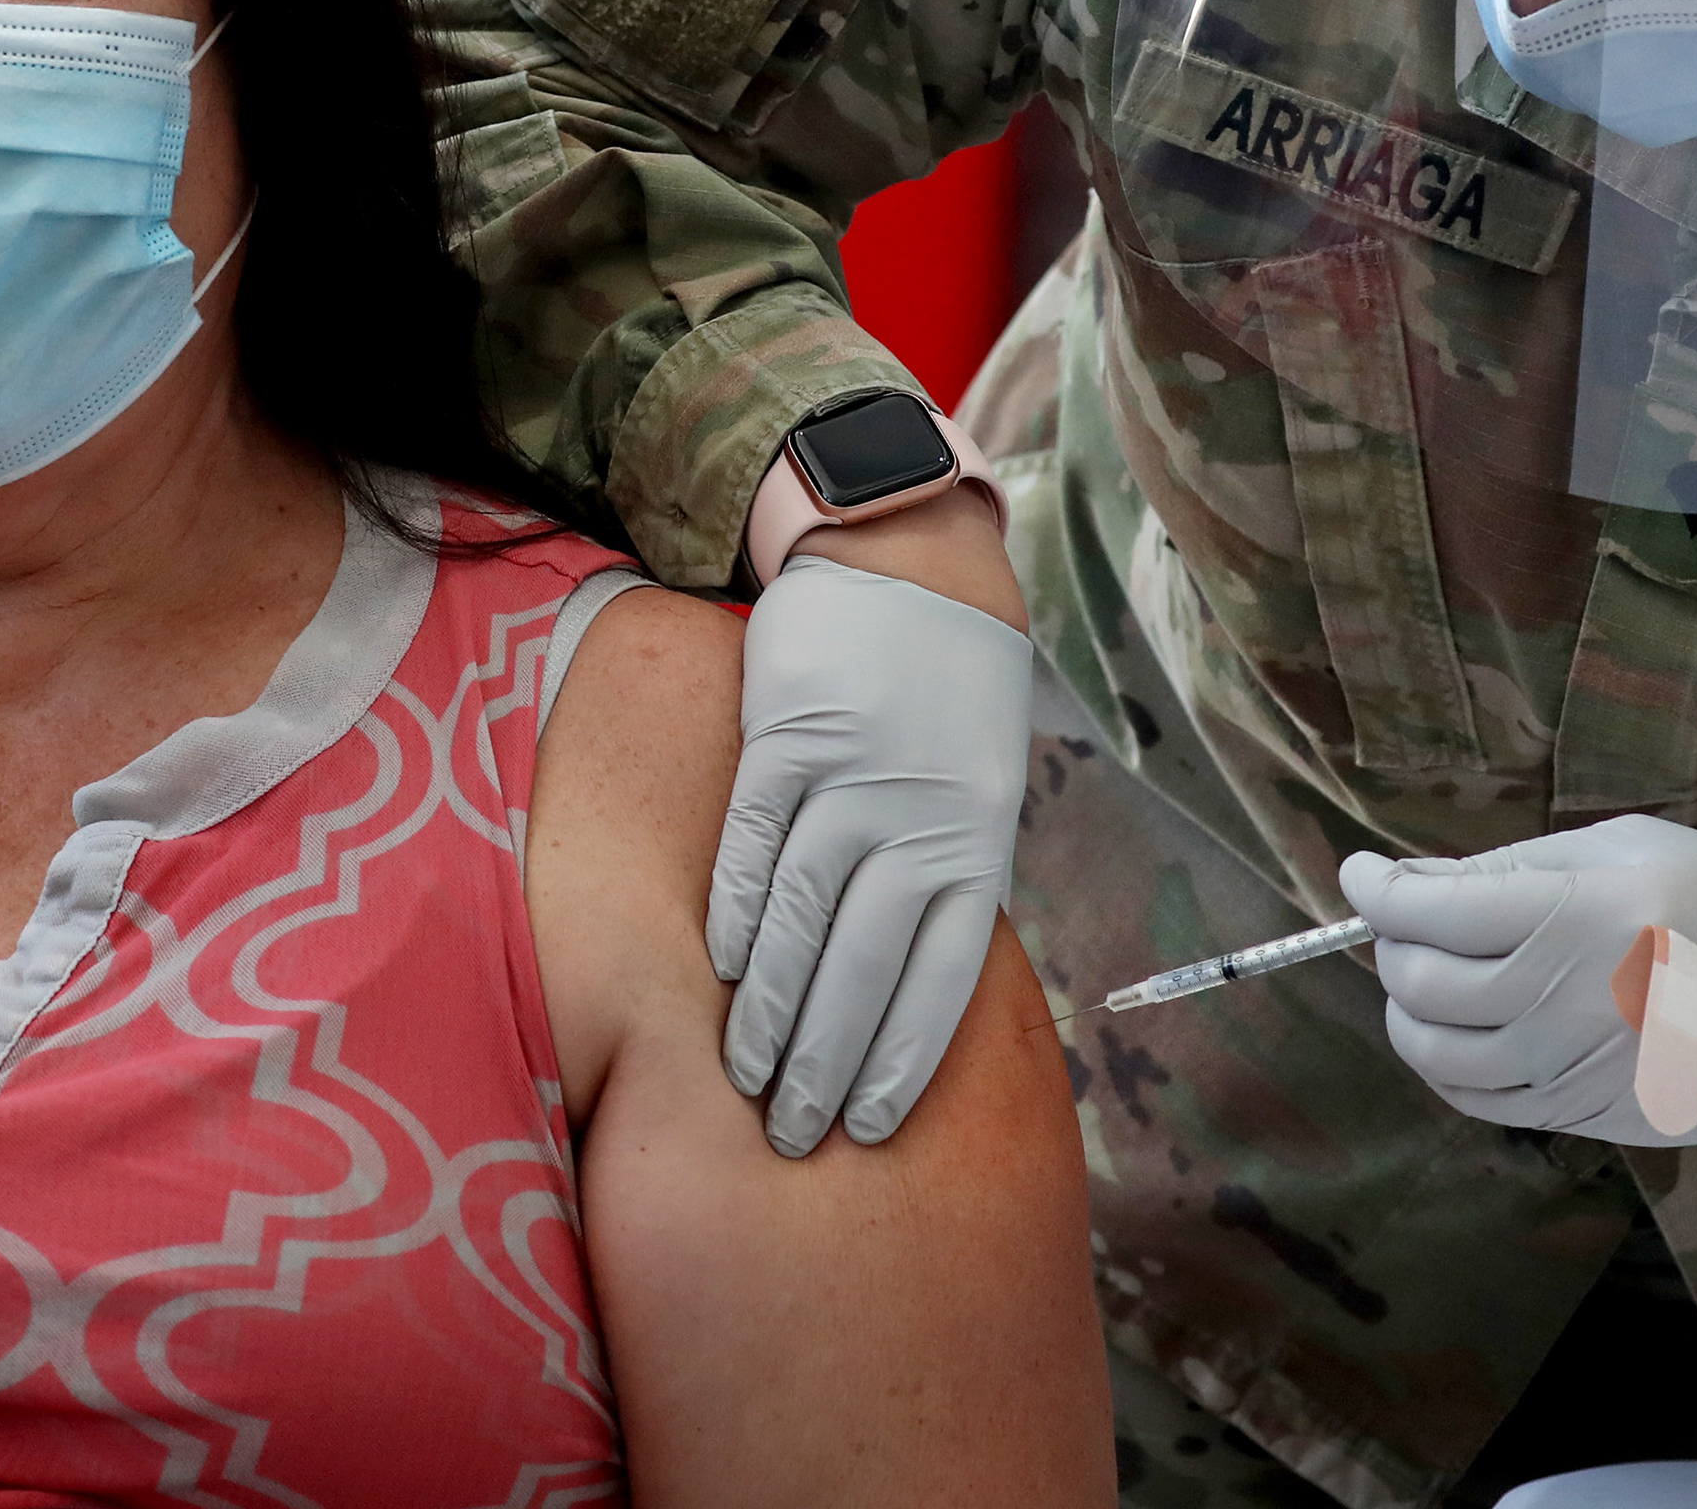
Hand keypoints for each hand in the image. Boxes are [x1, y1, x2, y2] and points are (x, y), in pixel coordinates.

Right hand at [709, 555, 1033, 1154]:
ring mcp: (849, 780)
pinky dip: (734, 909)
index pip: (939, 981)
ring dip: (770, 1004)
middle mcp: (915, 822)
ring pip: (800, 917)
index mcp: (975, 844)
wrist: (908, 566)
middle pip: (862, 966)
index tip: (863, 1127)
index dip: (897, 1062)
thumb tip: (911, 981)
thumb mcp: (977, 786)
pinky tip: (720, 966)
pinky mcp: (787, 738)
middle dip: (824, 1059)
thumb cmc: (947, 693)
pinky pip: (753, 843)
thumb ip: (946, 875)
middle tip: (790, 1130)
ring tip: (746, 1073)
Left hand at [1338, 815, 1696, 1145]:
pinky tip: (1459, 1030)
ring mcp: (1576, 1069)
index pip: (1431, 909)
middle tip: (1407, 921)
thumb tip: (1418, 880)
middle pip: (1422, 983)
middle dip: (1392, 945)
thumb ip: (1515, 866)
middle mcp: (1567, 999)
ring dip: (1408, 1009)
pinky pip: (1480, 1099)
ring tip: (1427, 976)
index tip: (1362, 874)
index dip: (1376, 889)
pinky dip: (1445, 1063)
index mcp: (1578, 916)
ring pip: (1436, 1051)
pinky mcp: (1589, 1116)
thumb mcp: (1624, 849)